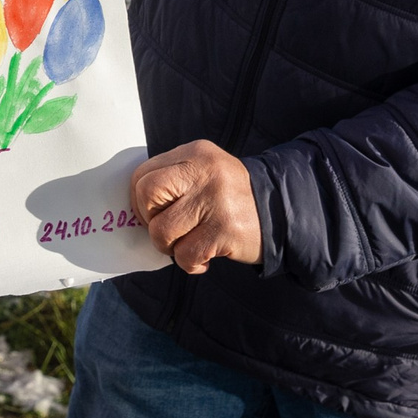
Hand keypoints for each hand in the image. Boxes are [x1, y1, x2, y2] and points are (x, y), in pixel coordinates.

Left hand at [131, 141, 263, 274]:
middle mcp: (205, 172)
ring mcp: (216, 200)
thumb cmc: (231, 197)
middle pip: (147, 194)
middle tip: (169, 229)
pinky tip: (204, 259)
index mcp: (195, 153)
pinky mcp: (225, 230)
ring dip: (170, 247)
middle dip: (150, 220)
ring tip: (188, 244)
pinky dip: (189, 264)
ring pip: (162, 231)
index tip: (153, 214)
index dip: (139, 201)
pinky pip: (185, 255)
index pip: (143, 174)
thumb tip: (135, 205)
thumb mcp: (205, 173)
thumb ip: (173, 180)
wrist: (283, 213)